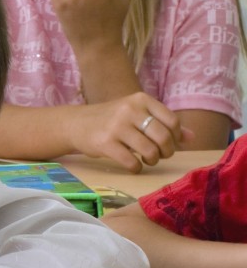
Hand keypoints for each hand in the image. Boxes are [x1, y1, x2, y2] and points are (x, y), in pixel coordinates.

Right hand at [62, 92, 187, 171]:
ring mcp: (116, 126)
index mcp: (140, 100)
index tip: (167, 143)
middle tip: (159, 155)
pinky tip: (132, 165)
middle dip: (166, 151)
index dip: (175, 137)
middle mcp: (129, 110)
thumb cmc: (111, 120)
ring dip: (152, 160)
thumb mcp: (137, 115)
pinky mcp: (105, 143)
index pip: (172, 121)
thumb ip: (163, 124)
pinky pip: (132, 162)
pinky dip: (136, 168)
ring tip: (146, 160)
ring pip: (150, 151)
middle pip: (163, 137)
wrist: (76, 124)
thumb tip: (191, 137)